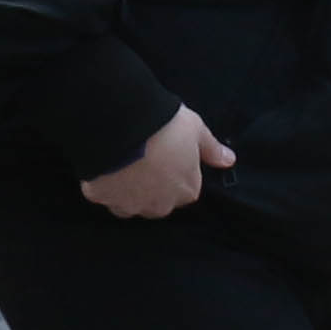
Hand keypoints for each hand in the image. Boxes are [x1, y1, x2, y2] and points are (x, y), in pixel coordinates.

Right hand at [77, 105, 233, 221]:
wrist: (121, 124)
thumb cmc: (166, 127)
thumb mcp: (195, 130)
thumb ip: (211, 149)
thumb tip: (229, 161)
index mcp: (186, 191)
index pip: (185, 189)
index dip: (176, 172)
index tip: (167, 156)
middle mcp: (159, 205)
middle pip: (157, 202)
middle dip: (152, 187)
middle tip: (143, 158)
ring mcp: (128, 204)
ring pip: (129, 203)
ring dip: (127, 190)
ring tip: (121, 163)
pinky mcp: (101, 198)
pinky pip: (103, 194)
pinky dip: (103, 184)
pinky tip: (103, 164)